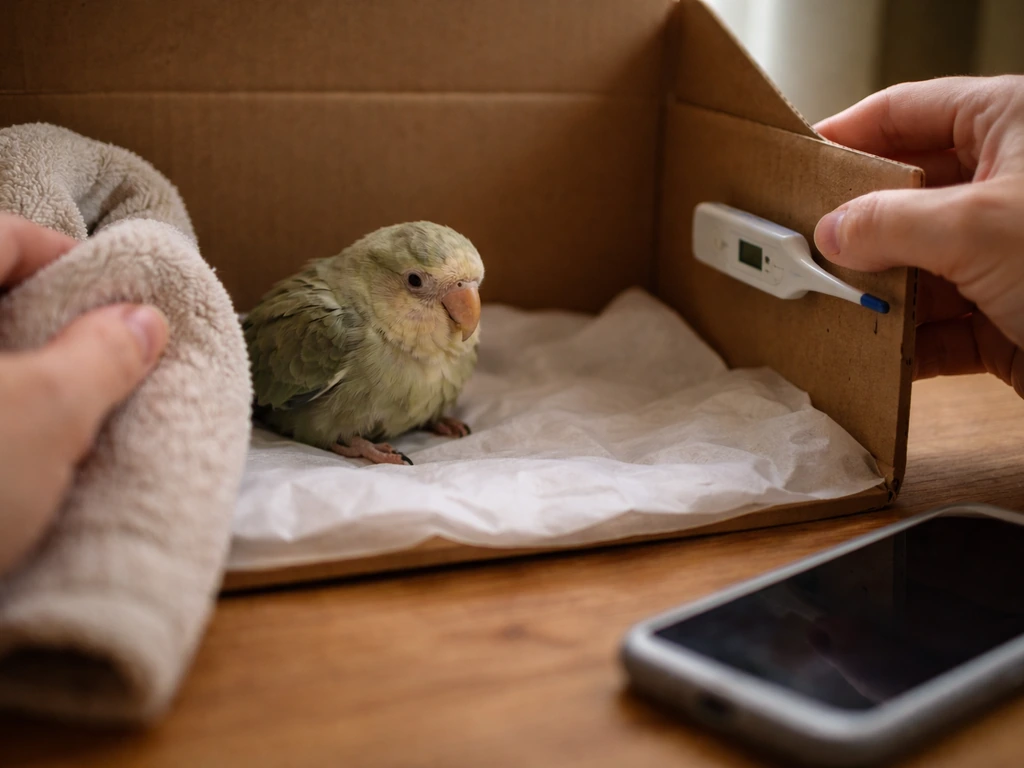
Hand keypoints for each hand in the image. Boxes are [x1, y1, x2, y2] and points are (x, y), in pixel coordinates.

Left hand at [0, 214, 168, 576]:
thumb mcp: (46, 414)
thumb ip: (103, 355)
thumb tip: (145, 321)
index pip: (3, 235)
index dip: (71, 257)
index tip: (122, 298)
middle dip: (51, 323)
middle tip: (107, 355)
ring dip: (26, 374)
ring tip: (77, 410)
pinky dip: (5, 418)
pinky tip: (28, 453)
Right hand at [813, 75, 1023, 396]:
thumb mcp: (979, 226)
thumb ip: (889, 222)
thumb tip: (831, 230)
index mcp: (1013, 126)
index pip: (906, 112)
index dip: (846, 134)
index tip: (796, 162)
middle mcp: (1007, 188)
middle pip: (904, 196)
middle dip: (851, 227)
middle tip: (799, 243)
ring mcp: (1006, 256)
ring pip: (914, 266)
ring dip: (872, 292)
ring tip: (827, 304)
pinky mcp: (1007, 319)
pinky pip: (937, 326)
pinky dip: (901, 344)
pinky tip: (870, 354)